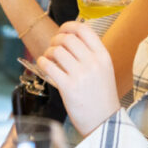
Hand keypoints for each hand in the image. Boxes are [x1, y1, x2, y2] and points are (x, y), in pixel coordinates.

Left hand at [36, 21, 119, 135]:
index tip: (62, 31)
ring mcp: (81, 75)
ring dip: (48, 52)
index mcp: (103, 56)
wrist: (104, 122)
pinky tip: (44, 65)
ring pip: (56, 51)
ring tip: (49, 59)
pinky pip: (49, 66)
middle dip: (56, 40)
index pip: (84, 29)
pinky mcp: (68, 87)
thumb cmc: (101, 96)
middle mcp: (93, 63)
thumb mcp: (104, 70)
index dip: (69, 26)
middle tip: (53, 47)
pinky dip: (42, 62)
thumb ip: (91, 53)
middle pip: (67, 38)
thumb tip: (69, 37)